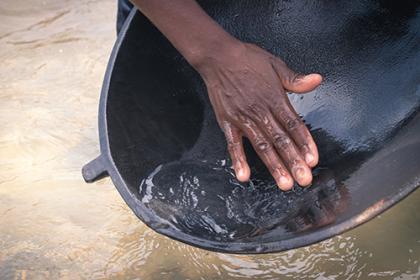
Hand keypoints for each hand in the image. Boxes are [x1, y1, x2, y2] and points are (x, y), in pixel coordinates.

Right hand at [196, 42, 321, 189]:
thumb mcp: (275, 65)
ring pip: (261, 146)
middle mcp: (260, 111)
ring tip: (284, 184)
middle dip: (293, 161)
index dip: (304, 143)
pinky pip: (233, 144)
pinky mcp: (227, 122)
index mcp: (275, 98)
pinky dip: (238, 160)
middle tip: (304, 180)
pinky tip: (243, 176)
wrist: (219, 57)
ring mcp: (243, 119)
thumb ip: (295, 79)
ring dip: (274, 166)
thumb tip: (317, 80)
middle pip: (280, 140)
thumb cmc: (248, 60)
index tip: (313, 160)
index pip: (294, 125)